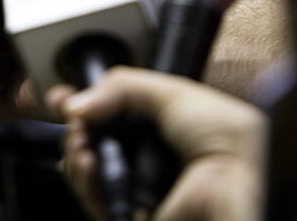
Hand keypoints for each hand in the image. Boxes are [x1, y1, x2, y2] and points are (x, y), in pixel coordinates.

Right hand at [47, 66, 266, 220]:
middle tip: (72, 115)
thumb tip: (78, 102)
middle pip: (93, 139)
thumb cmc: (226, 143)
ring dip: (75, 149)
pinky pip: (92, 198)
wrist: (231, 184)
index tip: (65, 95)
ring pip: (86, 168)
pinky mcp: (126, 211)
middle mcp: (147, 156)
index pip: (112, 113)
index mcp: (162, 127)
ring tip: (81, 137)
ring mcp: (136, 186)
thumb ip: (124, 87)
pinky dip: (82, 178)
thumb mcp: (175, 94)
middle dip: (75, 125)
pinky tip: (86, 159)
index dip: (85, 103)